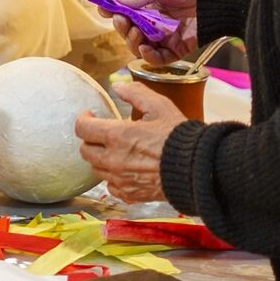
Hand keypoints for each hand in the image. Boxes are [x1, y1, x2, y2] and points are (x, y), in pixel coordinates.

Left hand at [73, 81, 186, 202]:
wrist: (197, 170)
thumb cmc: (179, 137)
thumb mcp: (159, 106)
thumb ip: (136, 93)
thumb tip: (118, 87)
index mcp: (117, 136)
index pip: (82, 128)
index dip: (83, 119)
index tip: (90, 115)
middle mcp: (113, 159)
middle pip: (85, 150)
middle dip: (90, 139)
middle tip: (101, 133)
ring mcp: (120, 179)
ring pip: (96, 168)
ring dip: (100, 158)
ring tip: (113, 150)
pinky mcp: (130, 193)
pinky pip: (111, 186)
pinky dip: (112, 177)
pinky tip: (123, 169)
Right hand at [112, 0, 199, 63]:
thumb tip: (118, 0)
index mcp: (149, 5)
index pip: (125, 12)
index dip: (114, 12)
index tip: (104, 10)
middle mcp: (154, 22)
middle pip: (129, 31)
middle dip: (122, 28)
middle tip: (121, 21)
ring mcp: (165, 37)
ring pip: (139, 46)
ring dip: (132, 42)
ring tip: (136, 33)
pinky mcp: (177, 49)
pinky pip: (158, 58)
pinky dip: (148, 56)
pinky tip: (145, 48)